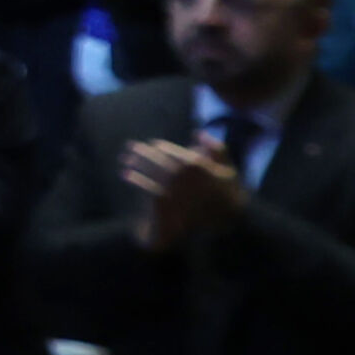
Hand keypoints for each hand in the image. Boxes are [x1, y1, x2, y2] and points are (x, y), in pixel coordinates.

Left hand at [125, 135, 247, 255]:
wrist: (228, 222)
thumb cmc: (229, 194)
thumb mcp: (229, 169)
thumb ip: (216, 149)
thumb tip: (198, 132)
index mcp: (197, 163)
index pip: (173, 152)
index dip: (161, 147)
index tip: (153, 144)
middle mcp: (182, 173)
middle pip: (158, 160)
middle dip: (143, 152)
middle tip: (130, 147)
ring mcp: (172, 187)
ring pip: (150, 172)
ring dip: (136, 163)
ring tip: (126, 159)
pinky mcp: (165, 201)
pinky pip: (147, 187)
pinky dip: (136, 179)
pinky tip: (126, 174)